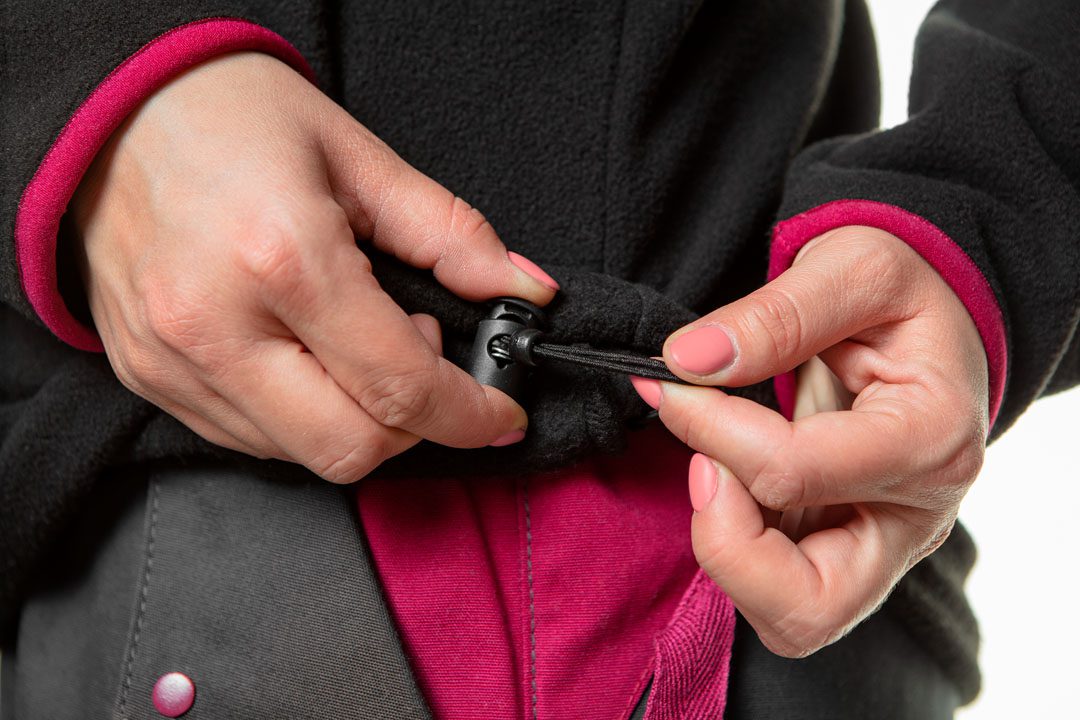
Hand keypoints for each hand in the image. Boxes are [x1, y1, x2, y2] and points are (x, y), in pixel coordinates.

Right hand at [72, 51, 558, 482]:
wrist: (109, 113)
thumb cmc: (232, 116)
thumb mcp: (358, 157)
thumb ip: (452, 235)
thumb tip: (524, 291)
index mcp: (283, 258)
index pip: (400, 387)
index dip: (470, 414)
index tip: (500, 414)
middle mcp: (217, 326)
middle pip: (351, 448)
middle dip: (416, 427)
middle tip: (422, 359)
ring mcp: (174, 362)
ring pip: (301, 454)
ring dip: (357, 418)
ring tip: (354, 339)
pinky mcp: (149, 378)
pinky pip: (250, 439)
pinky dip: (303, 416)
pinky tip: (308, 354)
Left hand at [631, 226, 987, 656]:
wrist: (928, 326)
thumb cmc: (898, 295)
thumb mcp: (853, 265)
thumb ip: (776, 314)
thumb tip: (688, 361)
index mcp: (931, 438)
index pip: (792, 471)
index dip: (708, 428)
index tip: (670, 381)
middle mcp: (917, 516)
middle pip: (807, 603)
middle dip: (723, 542)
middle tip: (700, 465)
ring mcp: (885, 546)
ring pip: (793, 618)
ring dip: (729, 554)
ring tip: (715, 470)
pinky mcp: (851, 555)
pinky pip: (781, 595)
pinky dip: (739, 551)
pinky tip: (730, 483)